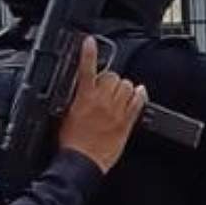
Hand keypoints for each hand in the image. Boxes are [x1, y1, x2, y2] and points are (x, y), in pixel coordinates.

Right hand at [57, 41, 146, 172]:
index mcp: (83, 98)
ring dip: (123, 87)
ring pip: (127, 86)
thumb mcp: (65, 114)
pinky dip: (140, 95)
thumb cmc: (72, 143)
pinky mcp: (127, 123)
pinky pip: (138, 102)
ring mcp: (117, 111)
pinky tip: (139, 93)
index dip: (88, 52)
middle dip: (108, 79)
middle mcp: (102, 102)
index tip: (89, 41)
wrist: (82, 162)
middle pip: (112, 76)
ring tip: (118, 94)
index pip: (86, 68)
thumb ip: (75, 98)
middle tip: (104, 87)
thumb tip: (79, 88)